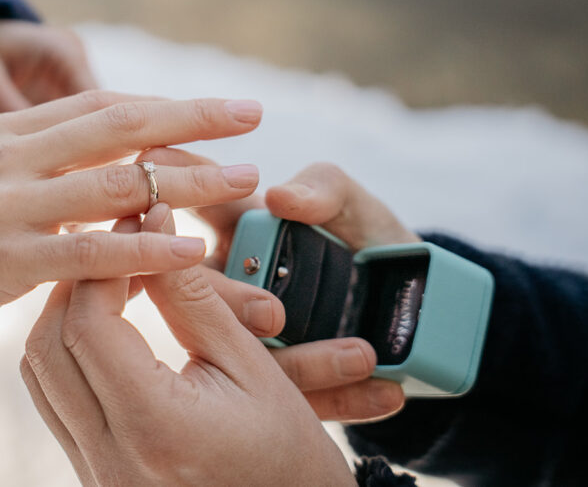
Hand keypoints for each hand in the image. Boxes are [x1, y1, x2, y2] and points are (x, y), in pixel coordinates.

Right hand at [0, 90, 264, 336]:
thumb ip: (26, 160)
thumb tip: (90, 161)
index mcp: (3, 130)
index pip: (101, 105)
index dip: (164, 104)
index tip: (215, 107)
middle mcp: (10, 155)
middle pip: (121, 123)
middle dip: (193, 118)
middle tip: (251, 115)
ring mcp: (9, 204)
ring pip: (118, 181)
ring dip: (189, 178)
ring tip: (244, 180)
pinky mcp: (6, 258)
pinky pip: (93, 248)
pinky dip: (147, 245)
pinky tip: (189, 247)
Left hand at [20, 213, 354, 485]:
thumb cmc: (288, 452)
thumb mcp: (251, 365)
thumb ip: (191, 294)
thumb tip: (153, 222)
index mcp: (155, 426)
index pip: (90, 323)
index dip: (105, 264)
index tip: (134, 228)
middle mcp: (110, 457)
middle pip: (48, 345)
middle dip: (75, 285)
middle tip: (115, 251)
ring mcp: (95, 473)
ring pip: (38, 373)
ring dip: (64, 318)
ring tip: (110, 285)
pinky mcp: (92, 475)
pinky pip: (53, 402)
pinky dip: (67, 355)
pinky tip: (106, 332)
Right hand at [140, 151, 408, 421]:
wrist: (415, 299)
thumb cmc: (366, 236)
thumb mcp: (350, 203)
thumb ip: (322, 187)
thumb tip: (281, 197)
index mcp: (230, 233)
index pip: (190, 222)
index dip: (173, 215)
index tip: (172, 207)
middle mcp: (228, 290)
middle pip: (203, 301)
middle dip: (233, 307)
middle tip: (272, 315)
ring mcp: (252, 343)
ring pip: (253, 362)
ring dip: (303, 363)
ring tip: (360, 356)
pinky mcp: (283, 388)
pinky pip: (305, 400)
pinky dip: (347, 397)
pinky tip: (386, 393)